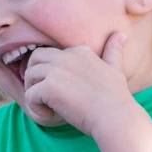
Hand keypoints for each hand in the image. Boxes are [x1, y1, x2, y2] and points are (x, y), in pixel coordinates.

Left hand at [22, 32, 137, 136]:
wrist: (115, 117)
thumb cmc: (115, 98)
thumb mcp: (115, 69)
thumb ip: (113, 52)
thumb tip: (121, 34)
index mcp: (79, 51)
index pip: (51, 54)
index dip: (51, 72)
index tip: (64, 90)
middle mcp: (66, 56)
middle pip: (35, 59)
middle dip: (34, 76)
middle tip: (44, 95)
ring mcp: (57, 70)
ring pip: (29, 76)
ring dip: (34, 92)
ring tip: (48, 105)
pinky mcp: (49, 87)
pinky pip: (30, 95)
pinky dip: (36, 108)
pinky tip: (50, 115)